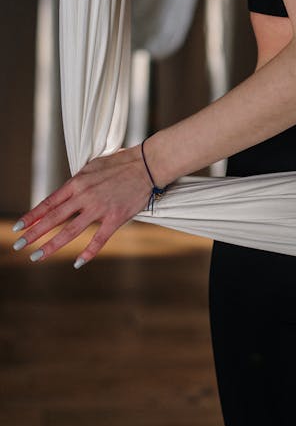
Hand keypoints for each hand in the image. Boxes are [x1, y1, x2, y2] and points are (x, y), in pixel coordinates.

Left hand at [11, 144, 154, 268]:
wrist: (146, 165)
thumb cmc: (120, 163)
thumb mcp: (91, 167)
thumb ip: (78, 182)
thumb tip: (66, 192)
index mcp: (77, 183)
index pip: (49, 203)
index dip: (32, 216)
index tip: (18, 227)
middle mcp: (84, 196)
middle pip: (54, 218)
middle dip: (34, 233)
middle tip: (18, 245)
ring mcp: (100, 208)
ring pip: (70, 231)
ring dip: (52, 245)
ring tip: (37, 257)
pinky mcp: (116, 217)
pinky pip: (99, 239)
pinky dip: (88, 252)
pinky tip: (77, 263)